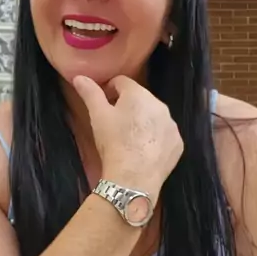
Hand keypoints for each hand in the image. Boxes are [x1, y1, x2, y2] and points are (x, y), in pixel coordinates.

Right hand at [72, 75, 183, 200]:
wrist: (133, 178)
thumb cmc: (113, 143)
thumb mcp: (98, 116)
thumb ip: (90, 93)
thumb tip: (79, 77)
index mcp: (139, 94)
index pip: (122, 82)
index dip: (109, 90)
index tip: (103, 105)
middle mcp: (160, 105)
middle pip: (140, 99)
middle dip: (127, 107)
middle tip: (115, 124)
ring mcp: (172, 125)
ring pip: (154, 117)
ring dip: (143, 122)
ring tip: (129, 139)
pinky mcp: (177, 143)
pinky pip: (164, 135)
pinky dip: (155, 139)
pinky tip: (143, 151)